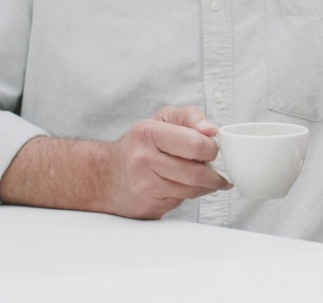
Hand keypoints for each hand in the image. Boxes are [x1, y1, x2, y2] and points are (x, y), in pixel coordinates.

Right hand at [106, 105, 231, 218]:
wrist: (106, 174)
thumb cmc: (141, 143)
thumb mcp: (164, 118)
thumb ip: (192, 117)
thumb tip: (212, 130)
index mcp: (149, 133)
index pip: (195, 144)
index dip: (212, 149)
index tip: (212, 149)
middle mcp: (143, 159)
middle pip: (196, 172)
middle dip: (214, 173)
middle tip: (216, 169)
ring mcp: (144, 185)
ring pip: (191, 191)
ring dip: (207, 186)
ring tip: (206, 178)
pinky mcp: (147, 205)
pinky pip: (181, 202)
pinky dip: (191, 195)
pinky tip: (186, 186)